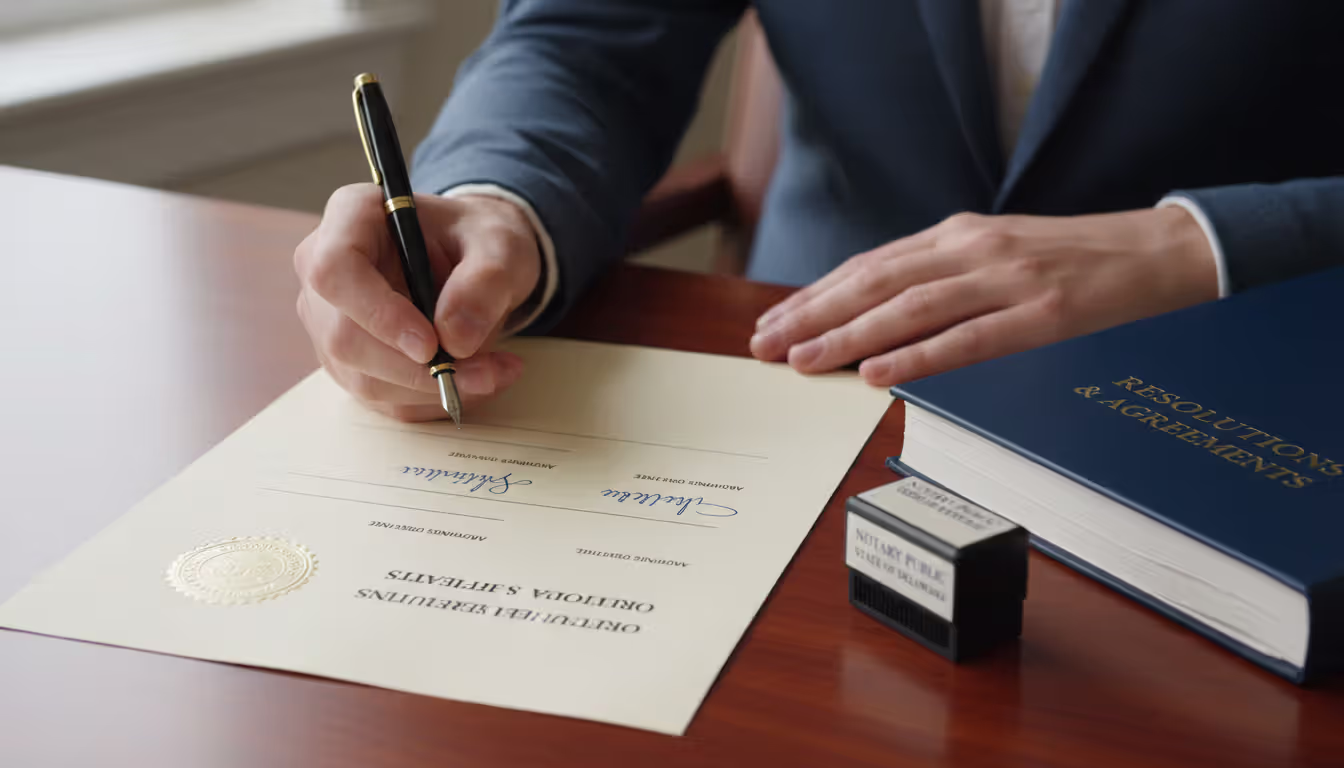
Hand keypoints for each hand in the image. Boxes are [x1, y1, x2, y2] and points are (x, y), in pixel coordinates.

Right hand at [294, 185, 540, 420]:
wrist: (475, 260)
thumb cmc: (477, 240)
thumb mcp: (500, 245)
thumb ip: (486, 280)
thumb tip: (456, 338)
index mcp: (352, 216)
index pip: (335, 269)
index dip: (377, 313)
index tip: (429, 343)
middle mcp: (325, 268)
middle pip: (345, 337)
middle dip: (417, 369)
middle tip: (485, 373)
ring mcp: (329, 319)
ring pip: (363, 377)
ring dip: (431, 389)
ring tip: (493, 373)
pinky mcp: (348, 361)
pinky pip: (382, 397)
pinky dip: (431, 400)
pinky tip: (474, 381)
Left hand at [749, 207, 1218, 385]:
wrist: (1156, 252)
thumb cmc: (1069, 259)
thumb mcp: (996, 253)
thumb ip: (940, 276)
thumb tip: (875, 315)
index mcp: (958, 236)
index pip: (869, 267)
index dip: (816, 295)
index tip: (774, 322)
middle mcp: (972, 250)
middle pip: (875, 284)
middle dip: (813, 316)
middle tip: (765, 346)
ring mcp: (1006, 280)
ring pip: (910, 308)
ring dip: (848, 336)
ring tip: (802, 361)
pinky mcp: (1041, 315)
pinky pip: (968, 340)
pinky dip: (917, 356)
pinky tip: (876, 373)